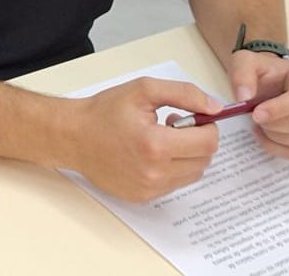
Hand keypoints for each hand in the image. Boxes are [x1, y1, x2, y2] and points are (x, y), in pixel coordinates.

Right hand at [65, 78, 223, 203]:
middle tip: (173, 125)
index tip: (194, 118)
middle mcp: (155, 172)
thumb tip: (215, 107)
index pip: (208, 143)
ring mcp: (149, 189)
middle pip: (204, 160)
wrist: (73, 136)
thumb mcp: (144, 90)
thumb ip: (184, 94)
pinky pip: (174, 185)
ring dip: (186, 156)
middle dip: (196, 140)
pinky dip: (171, 169)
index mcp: (156, 144)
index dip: (207, 126)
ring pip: (192, 174)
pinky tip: (151, 155)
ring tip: (161, 140)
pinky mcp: (143, 198)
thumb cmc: (104, 112)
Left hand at [227, 51, 288, 158]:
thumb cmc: (261, 71)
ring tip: (260, 122)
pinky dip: (277, 147)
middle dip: (274, 124)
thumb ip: (241, 75)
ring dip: (274, 136)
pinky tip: (264, 134)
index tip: (256, 113)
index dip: (279, 109)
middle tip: (255, 117)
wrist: (267, 81)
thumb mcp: (245, 62)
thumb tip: (244, 97)